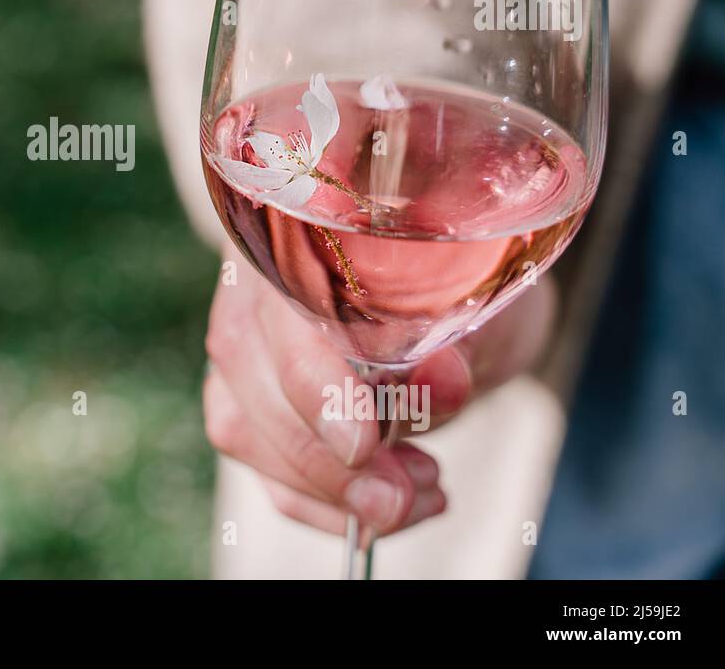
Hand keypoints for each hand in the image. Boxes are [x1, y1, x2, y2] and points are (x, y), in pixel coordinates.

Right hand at [203, 249, 556, 537]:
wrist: (461, 290)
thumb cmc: (469, 277)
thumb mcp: (484, 295)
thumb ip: (457, 335)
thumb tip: (439, 378)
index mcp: (297, 221)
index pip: (281, 310)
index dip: (315, 382)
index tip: (363, 444)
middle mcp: (250, 276)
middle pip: (247, 372)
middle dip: (322, 456)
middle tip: (400, 497)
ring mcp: (240, 341)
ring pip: (241, 425)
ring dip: (326, 486)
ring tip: (414, 493)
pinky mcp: (246, 400)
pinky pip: (262, 466)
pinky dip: (321, 503)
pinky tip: (382, 504)